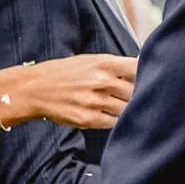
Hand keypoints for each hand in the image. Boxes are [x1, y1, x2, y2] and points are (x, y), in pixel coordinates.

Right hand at [9, 54, 137, 128]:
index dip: (149, 76)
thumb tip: (147, 71)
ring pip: (127, 109)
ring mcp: (96, 102)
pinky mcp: (89, 119)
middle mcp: (102, 82)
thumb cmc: (66, 73)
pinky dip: (115, 120)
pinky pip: (114, 123)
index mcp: (105, 63)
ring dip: (127, 110)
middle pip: (137, 92)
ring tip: (119, 106)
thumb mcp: (91, 60)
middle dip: (139, 96)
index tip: (150, 81)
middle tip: (137, 98)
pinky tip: (108, 114)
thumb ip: (118, 67)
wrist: (34, 89)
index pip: (141, 70)